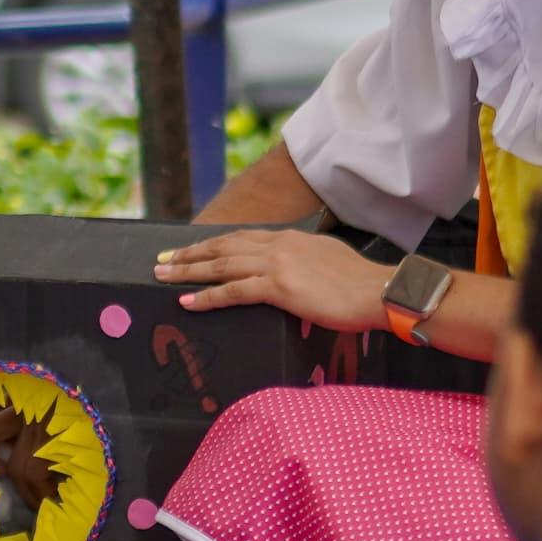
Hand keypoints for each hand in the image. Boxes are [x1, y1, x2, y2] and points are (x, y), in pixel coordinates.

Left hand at [155, 227, 390, 332]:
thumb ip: (303, 262)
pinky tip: (187, 302)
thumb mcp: (326, 261)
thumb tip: (292, 274)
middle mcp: (278, 244)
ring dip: (188, 271)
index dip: (212, 244)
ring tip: (163, 277)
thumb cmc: (359, 285)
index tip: (190, 250)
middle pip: (223, 247)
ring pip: (221, 265)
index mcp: (289, 238)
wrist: (379, 291)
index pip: (241, 238)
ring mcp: (277, 264)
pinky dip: (207, 297)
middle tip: (162, 261)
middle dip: (190, 254)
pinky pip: (233, 291)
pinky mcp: (279, 286)